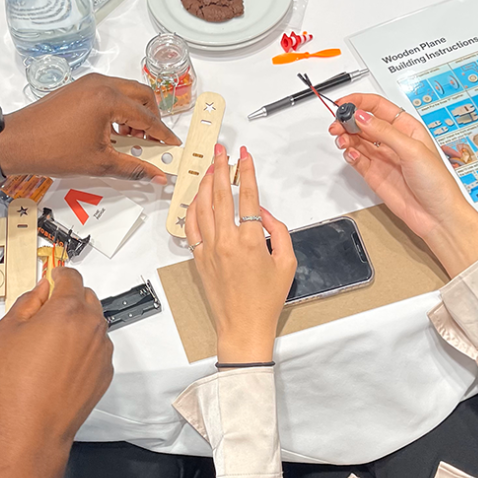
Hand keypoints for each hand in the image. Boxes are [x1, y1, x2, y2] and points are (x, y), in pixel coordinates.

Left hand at [0, 73, 180, 182]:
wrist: (17, 142)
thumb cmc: (52, 150)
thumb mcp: (99, 164)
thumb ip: (133, 168)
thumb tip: (156, 176)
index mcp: (109, 99)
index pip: (148, 116)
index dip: (163, 133)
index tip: (172, 144)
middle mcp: (101, 84)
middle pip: (142, 95)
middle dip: (152, 118)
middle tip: (153, 141)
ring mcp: (88, 82)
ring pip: (126, 92)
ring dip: (135, 113)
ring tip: (130, 139)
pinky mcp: (78, 87)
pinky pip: (109, 93)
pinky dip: (118, 108)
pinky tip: (112, 131)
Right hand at [0, 268, 113, 477]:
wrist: (34, 425)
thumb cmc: (16, 379)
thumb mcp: (7, 329)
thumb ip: (28, 300)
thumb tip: (42, 289)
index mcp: (68, 309)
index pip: (71, 276)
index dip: (58, 276)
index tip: (50, 282)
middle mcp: (92, 325)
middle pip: (86, 296)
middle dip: (68, 300)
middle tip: (46, 317)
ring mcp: (103, 349)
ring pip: (94, 323)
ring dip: (78, 324)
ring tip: (52, 347)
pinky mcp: (106, 370)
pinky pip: (97, 348)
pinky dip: (84, 348)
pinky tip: (62, 366)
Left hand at [185, 144, 295, 363]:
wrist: (243, 325)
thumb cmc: (265, 300)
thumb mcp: (287, 262)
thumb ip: (278, 231)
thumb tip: (262, 213)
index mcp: (250, 241)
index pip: (246, 196)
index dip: (246, 171)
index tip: (244, 156)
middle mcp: (226, 242)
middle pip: (220, 195)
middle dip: (221, 168)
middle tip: (221, 151)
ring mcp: (209, 250)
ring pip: (202, 207)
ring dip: (206, 184)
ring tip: (210, 168)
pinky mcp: (199, 259)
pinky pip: (191, 228)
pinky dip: (192, 209)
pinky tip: (197, 198)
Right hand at [328, 94, 477, 277]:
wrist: (435, 215)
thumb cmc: (436, 182)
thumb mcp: (412, 150)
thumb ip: (384, 132)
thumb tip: (362, 117)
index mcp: (407, 128)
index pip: (378, 107)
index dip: (359, 102)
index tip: (343, 104)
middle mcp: (393, 140)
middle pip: (363, 122)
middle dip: (348, 121)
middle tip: (337, 125)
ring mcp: (382, 157)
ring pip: (357, 140)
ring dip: (346, 137)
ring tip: (342, 140)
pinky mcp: (374, 174)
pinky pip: (356, 159)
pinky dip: (350, 155)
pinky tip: (351, 154)